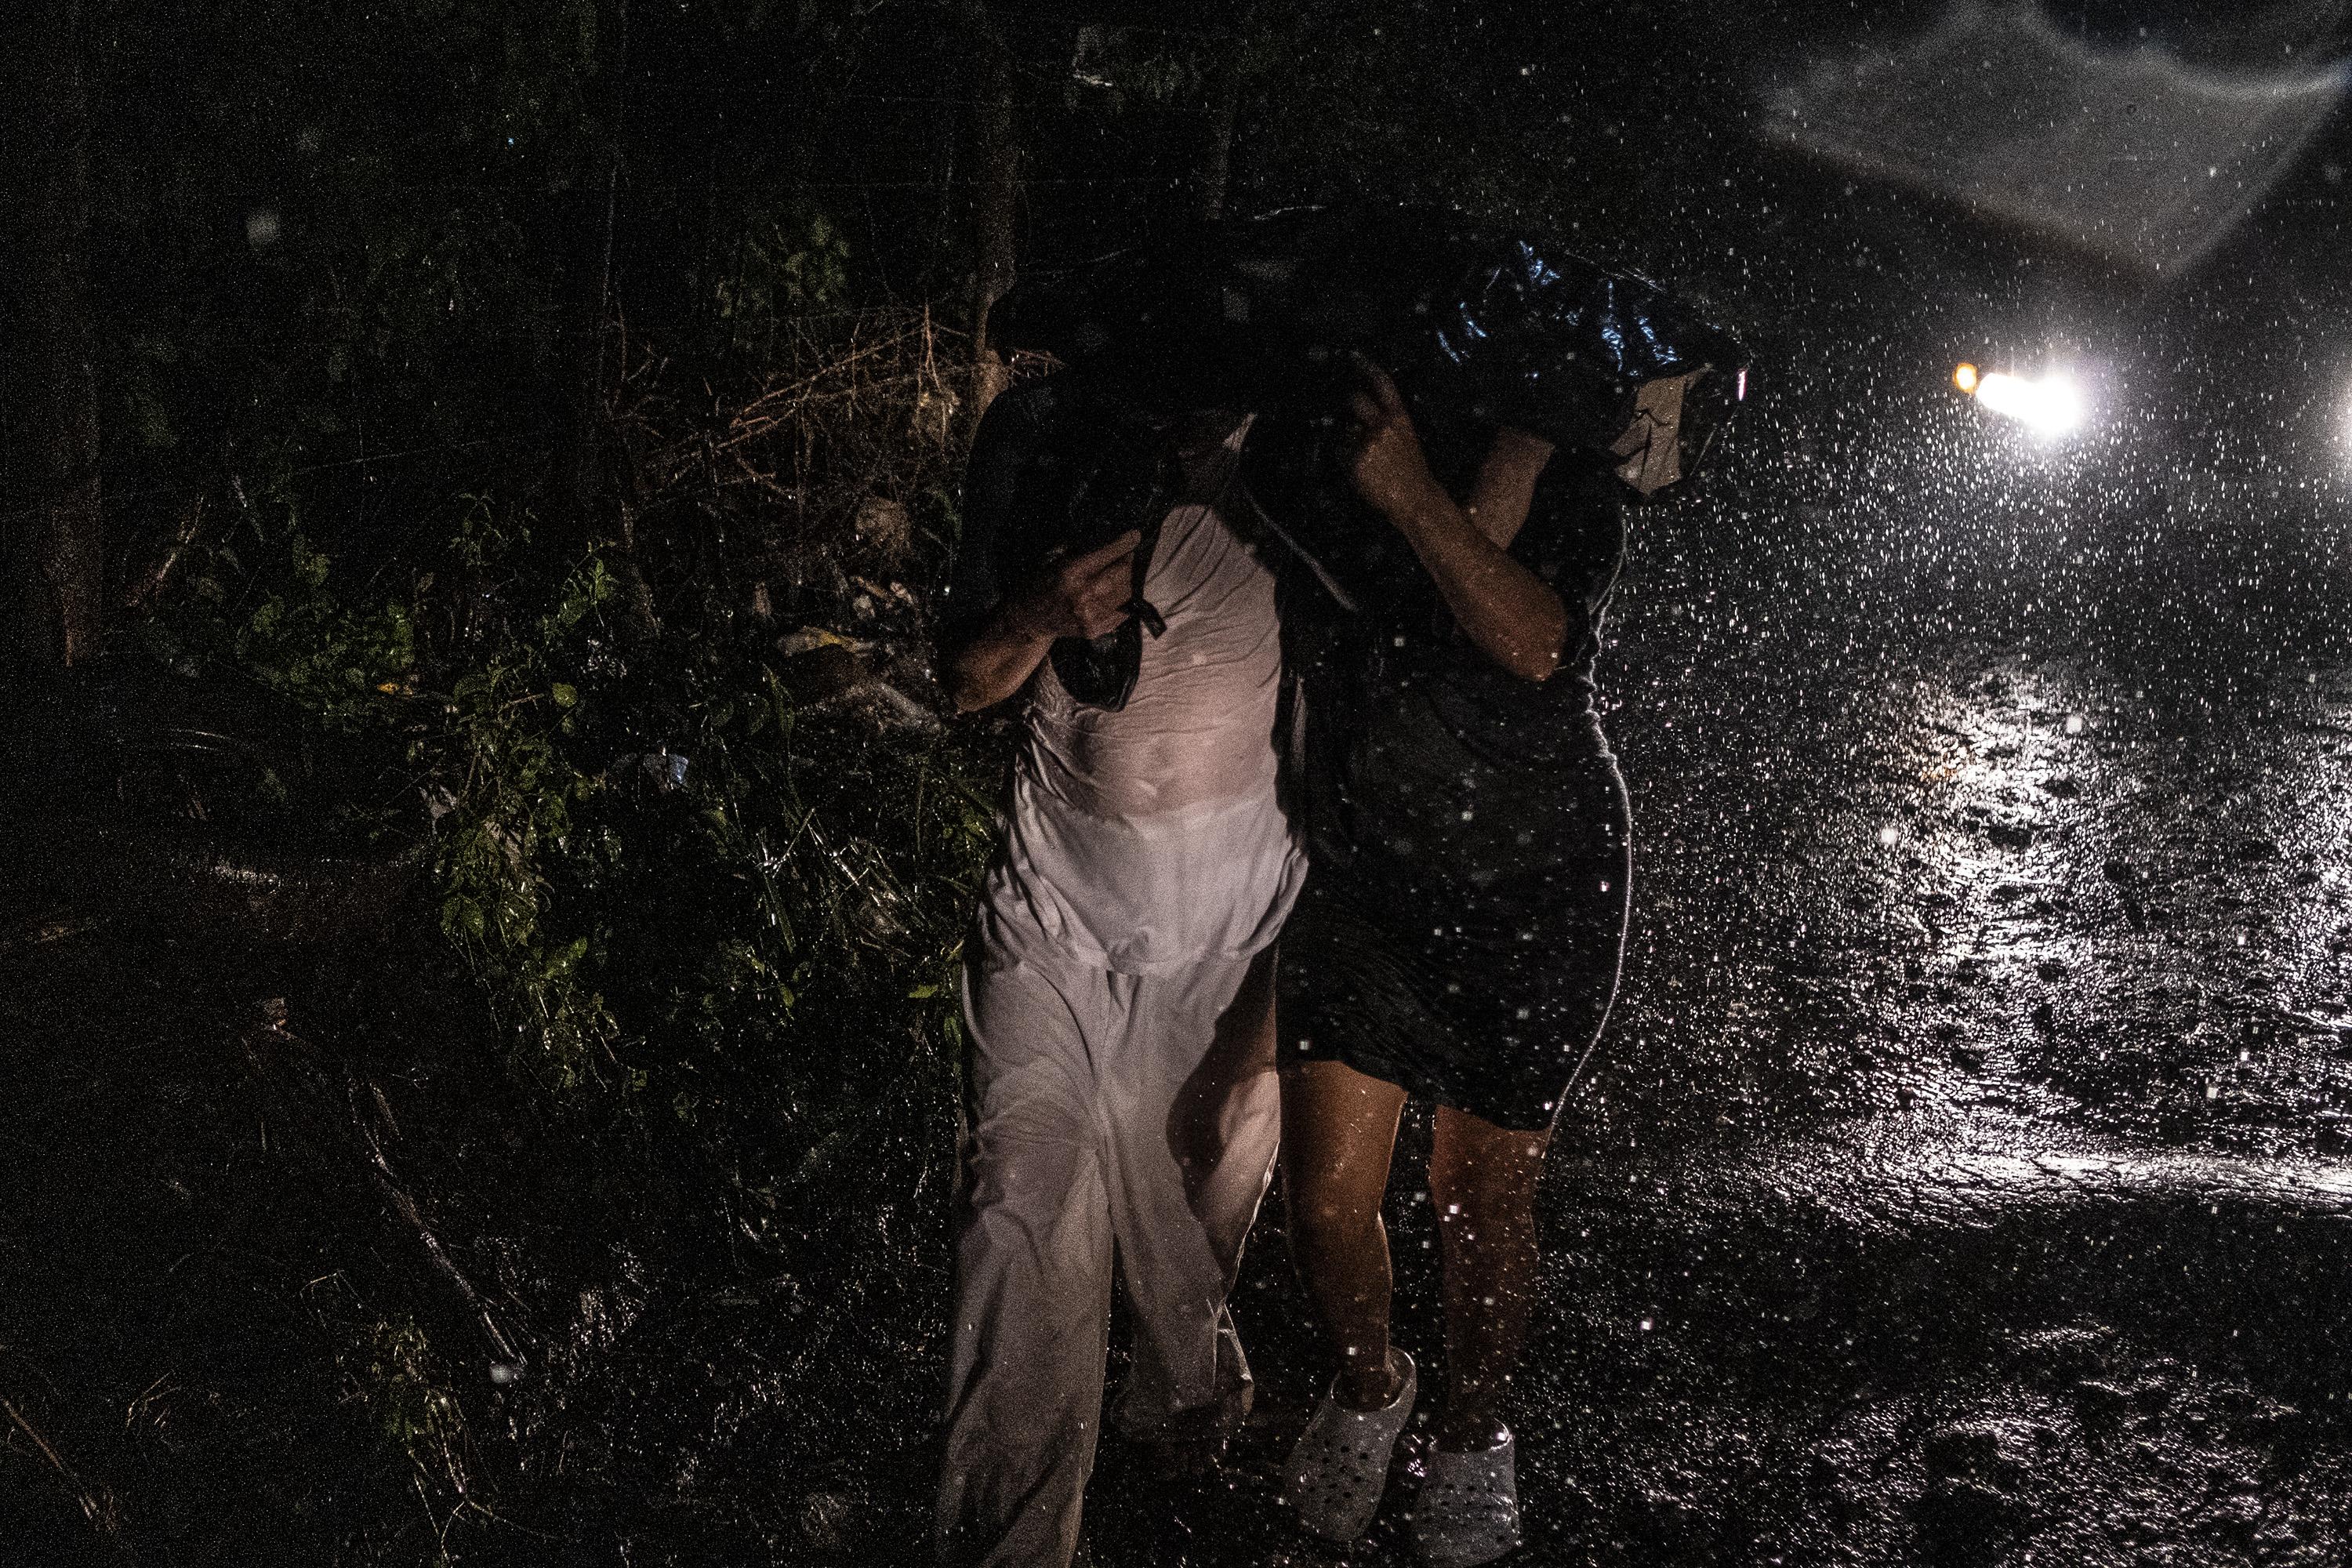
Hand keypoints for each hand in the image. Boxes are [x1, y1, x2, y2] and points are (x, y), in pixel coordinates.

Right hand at [1007, 529, 1140, 641]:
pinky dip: (1125, 599)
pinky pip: (1122, 612)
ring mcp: (1090, 616)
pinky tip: (1120, 591)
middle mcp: (1083, 595)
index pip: (1107, 554)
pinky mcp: (1095, 629)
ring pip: (1126, 594)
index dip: (1125, 543)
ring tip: (1126, 572)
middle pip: (1122, 574)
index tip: (1135, 536)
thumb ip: (1082, 550)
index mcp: (1070, 573)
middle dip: (1130, 562)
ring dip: (1130, 580)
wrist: (1030, 618)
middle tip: (1129, 555)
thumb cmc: (1041, 583)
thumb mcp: (1055, 559)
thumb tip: (1111, 540)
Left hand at [1344, 358, 1446, 523]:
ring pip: (1345, 431)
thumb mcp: (1406, 440)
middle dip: (1348, 403)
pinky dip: (1345, 459)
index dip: (1367, 367)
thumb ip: (1386, 425)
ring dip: (1347, 440)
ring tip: (1364, 457)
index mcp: (1400, 418)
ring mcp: (1367, 442)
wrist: (1415, 499)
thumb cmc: (1413, 472)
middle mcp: (1382, 425)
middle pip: (1355, 400)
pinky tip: (1359, 470)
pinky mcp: (1356, 460)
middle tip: (1346, 408)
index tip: (1352, 356)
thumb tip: (1359, 419)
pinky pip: (1341, 453)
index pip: (1383, 384)